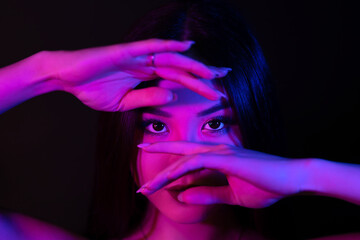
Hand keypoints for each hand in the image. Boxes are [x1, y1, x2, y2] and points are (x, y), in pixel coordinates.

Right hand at [42, 39, 228, 110]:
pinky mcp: (126, 51)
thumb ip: (147, 98)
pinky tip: (186, 46)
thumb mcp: (124, 103)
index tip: (215, 92)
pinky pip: (150, 47)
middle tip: (225, 77)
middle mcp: (145, 64)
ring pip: (171, 58)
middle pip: (180, 68)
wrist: (66, 78)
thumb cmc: (91, 89)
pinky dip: (169, 45)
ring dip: (193, 64)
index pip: (177, 80)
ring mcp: (137, 57)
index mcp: (145, 76)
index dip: (196, 84)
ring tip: (213, 71)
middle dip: (203, 73)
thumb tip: (171, 96)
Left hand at [137, 141, 306, 207]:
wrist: (292, 180)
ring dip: (163, 174)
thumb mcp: (231, 195)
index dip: (168, 163)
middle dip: (158, 155)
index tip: (151, 175)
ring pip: (183, 160)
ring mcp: (220, 152)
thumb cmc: (266, 186)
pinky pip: (196, 163)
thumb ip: (208, 194)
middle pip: (180, 152)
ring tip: (146, 187)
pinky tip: (166, 181)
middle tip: (139, 160)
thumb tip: (184, 197)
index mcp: (218, 157)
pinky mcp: (226, 158)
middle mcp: (216, 151)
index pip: (187, 157)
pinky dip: (179, 171)